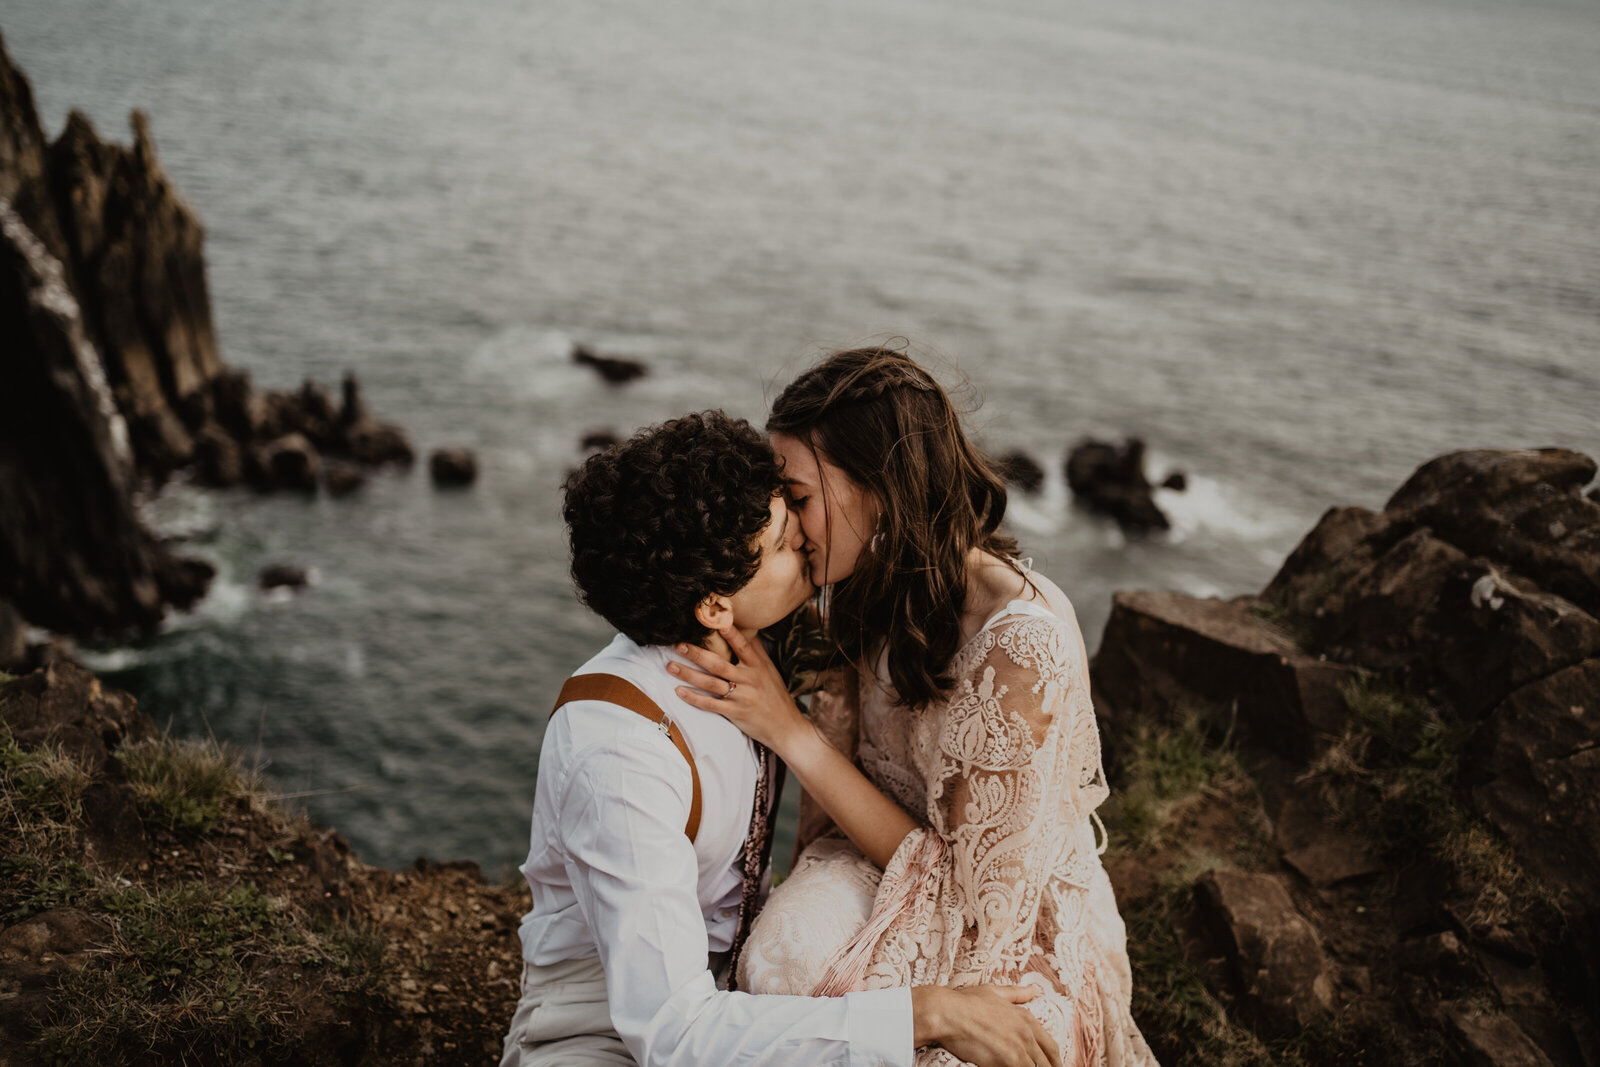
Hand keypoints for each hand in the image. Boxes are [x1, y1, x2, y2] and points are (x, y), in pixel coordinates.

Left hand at [668, 627, 810, 754]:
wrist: (786, 726)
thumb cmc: (776, 696)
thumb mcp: (770, 670)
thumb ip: (757, 651)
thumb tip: (749, 630)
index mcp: (757, 666)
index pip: (742, 645)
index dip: (729, 633)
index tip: (713, 621)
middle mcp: (749, 679)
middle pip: (719, 664)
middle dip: (697, 654)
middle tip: (678, 645)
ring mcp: (742, 696)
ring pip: (711, 683)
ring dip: (689, 674)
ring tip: (671, 666)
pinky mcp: (736, 713)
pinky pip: (711, 704)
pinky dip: (694, 698)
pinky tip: (680, 691)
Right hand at [912, 985, 1062, 1066]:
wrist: (947, 1012)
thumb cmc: (965, 1002)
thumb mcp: (993, 992)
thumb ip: (1016, 993)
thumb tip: (1034, 990)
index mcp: (1025, 1017)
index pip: (1050, 1046)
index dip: (1054, 1060)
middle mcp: (1027, 1032)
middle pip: (1047, 1061)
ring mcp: (1020, 1047)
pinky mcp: (1009, 1060)